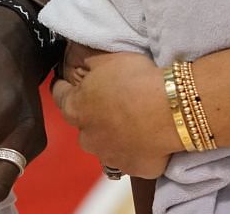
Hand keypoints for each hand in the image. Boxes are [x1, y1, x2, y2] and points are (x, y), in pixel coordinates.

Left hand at [50, 49, 175, 180]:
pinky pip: (130, 158)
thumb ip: (89, 64)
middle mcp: (87, 137)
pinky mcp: (133, 169)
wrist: (171, 110)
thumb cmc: (136, 80)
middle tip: (115, 100)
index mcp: (75, 108)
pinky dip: (136, 149)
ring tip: (135, 121)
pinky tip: (149, 137)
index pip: (59, 94)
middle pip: (84, 124)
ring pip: (105, 145)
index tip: (72, 82)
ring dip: (114, 135)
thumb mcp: (107, 59)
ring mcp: (109, 157)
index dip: (65, 85)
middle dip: (94, 114)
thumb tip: (82, 63)